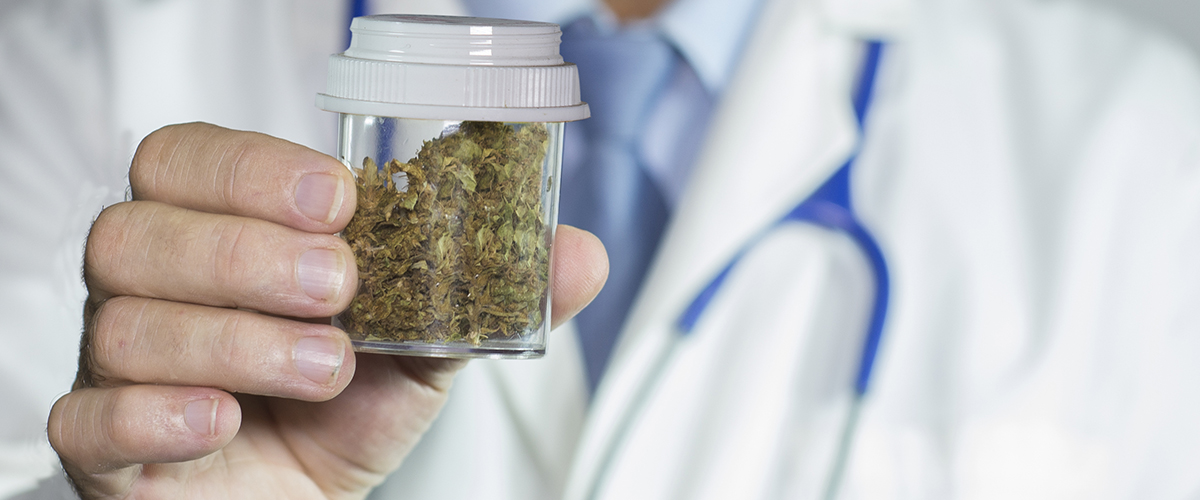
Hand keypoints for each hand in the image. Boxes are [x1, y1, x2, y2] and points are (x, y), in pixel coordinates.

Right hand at [47, 123, 607, 498]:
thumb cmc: (345, 411)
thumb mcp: (425, 344)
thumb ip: (487, 293)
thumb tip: (582, 255)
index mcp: (218, 233)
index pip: (188, 160)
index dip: (251, 169)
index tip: (339, 199)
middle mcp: (157, 286)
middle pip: (138, 231)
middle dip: (247, 253)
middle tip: (340, 285)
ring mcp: (121, 365)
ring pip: (124, 323)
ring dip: (236, 338)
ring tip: (324, 364)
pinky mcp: (108, 448)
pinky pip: (89, 418)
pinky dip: (158, 413)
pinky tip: (224, 419)